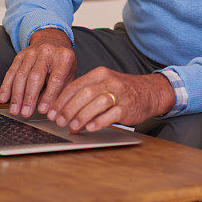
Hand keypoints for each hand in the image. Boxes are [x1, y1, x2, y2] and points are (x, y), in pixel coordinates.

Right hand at [0, 28, 76, 116]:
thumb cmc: (62, 61)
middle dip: (29, 97)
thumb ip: (61, 91)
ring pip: (21, 75)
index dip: (48, 96)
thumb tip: (51, 111)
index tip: (43, 110)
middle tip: (26, 113)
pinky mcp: (20, 55)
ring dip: (16, 95)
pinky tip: (4, 98)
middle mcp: (47, 52)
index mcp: (64, 57)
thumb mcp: (69, 74)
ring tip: (15, 110)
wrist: (52, 40)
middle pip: (36, 76)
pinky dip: (6, 87)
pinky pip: (11, 72)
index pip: (55, 79)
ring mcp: (32, 52)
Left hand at [47, 69, 176, 132]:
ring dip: (82, 116)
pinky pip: (111, 114)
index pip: (75, 85)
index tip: (52, 112)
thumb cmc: (122, 91)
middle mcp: (109, 81)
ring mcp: (120, 94)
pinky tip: (90, 127)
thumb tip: (63, 111)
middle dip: (68, 109)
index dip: (61, 100)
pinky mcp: (128, 107)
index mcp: (100, 74)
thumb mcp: (104, 84)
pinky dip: (99, 121)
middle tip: (59, 121)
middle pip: (84, 93)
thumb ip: (85, 94)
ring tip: (73, 127)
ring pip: (97, 103)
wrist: (149, 92)